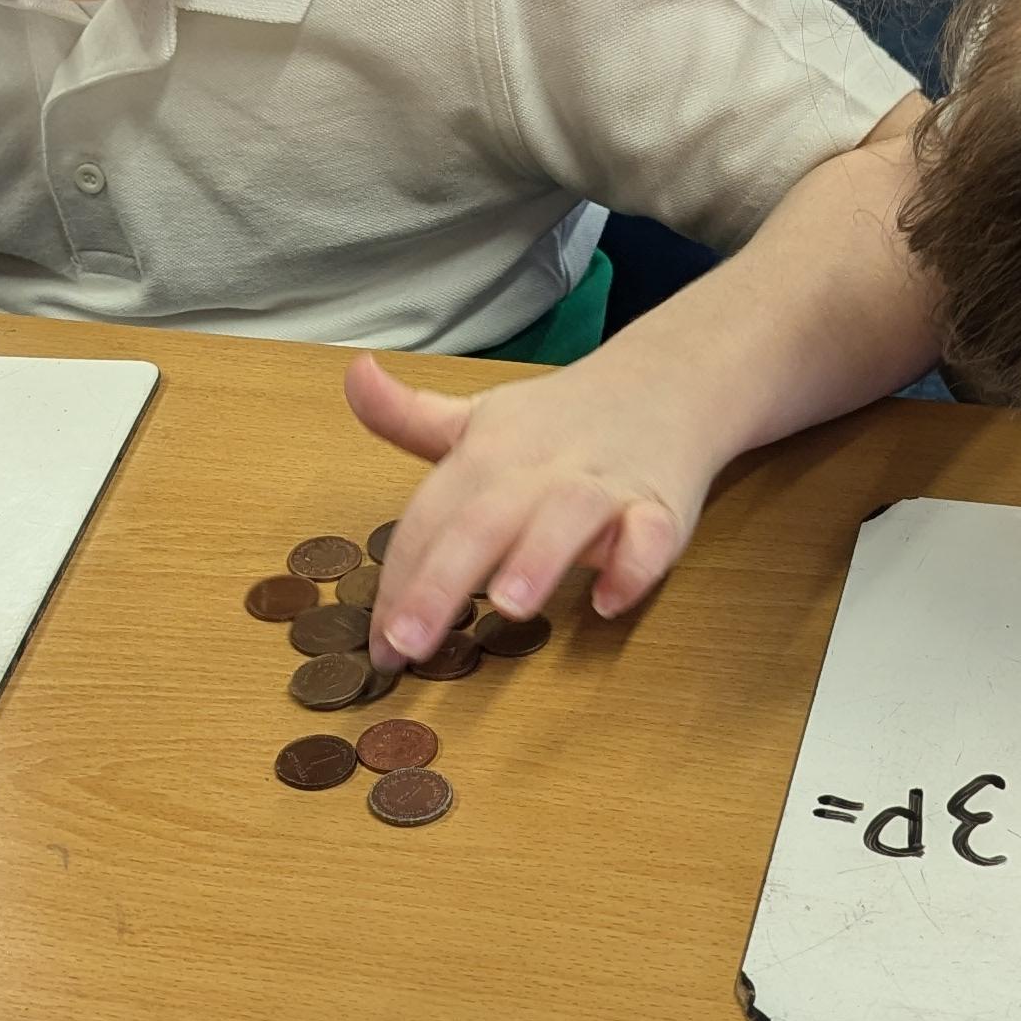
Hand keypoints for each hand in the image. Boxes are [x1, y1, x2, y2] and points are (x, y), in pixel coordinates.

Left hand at [346, 352, 725, 661]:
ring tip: (510, 606)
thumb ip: (409, 417)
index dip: (399, 579)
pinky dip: (635, 563)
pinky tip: (611, 599)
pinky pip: (651, 534)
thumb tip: (354, 376)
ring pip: (568, 515)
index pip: (429, 516)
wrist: (667, 382)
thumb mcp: (480, 419)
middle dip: (442, 580)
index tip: (376, 644)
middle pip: (484, 520)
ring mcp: (602, 484)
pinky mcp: (660, 505)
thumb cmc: (560, 423)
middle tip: (408, 642)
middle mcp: (538, 467)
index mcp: (485, 453)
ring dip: (540, 556)